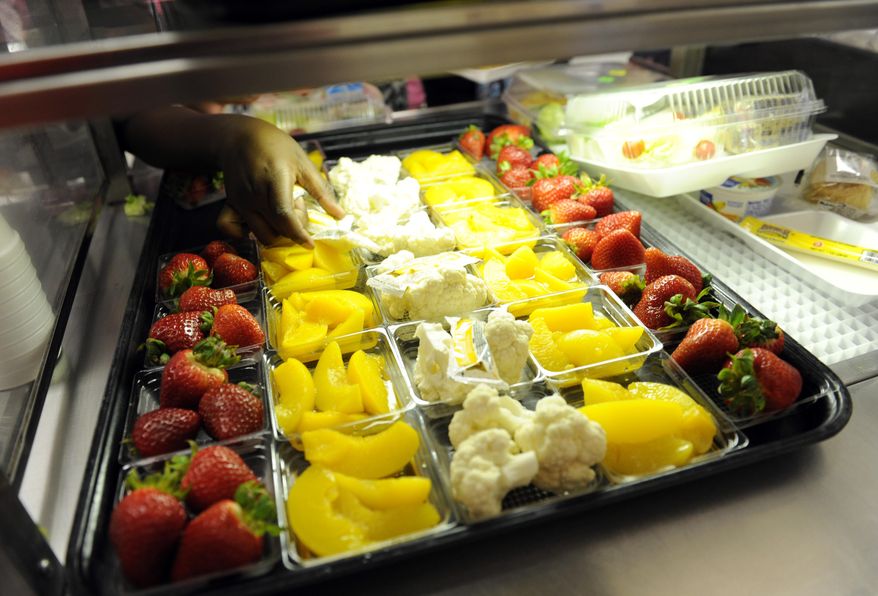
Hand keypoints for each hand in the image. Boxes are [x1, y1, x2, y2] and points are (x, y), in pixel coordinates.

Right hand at [216, 117, 343, 245]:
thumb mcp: (303, 163)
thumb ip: (321, 191)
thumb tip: (340, 216)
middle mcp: (254, 193)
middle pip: (275, 228)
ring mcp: (240, 200)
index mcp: (275, 180)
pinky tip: (260, 223)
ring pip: (259, 233)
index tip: (310, 243)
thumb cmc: (276, 146)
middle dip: (292, 230)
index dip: (298, 234)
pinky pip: (232, 229)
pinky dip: (245, 234)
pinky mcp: (230, 203)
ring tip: (280, 212)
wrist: (241, 136)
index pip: (284, 216)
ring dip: (275, 232)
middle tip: (297, 209)